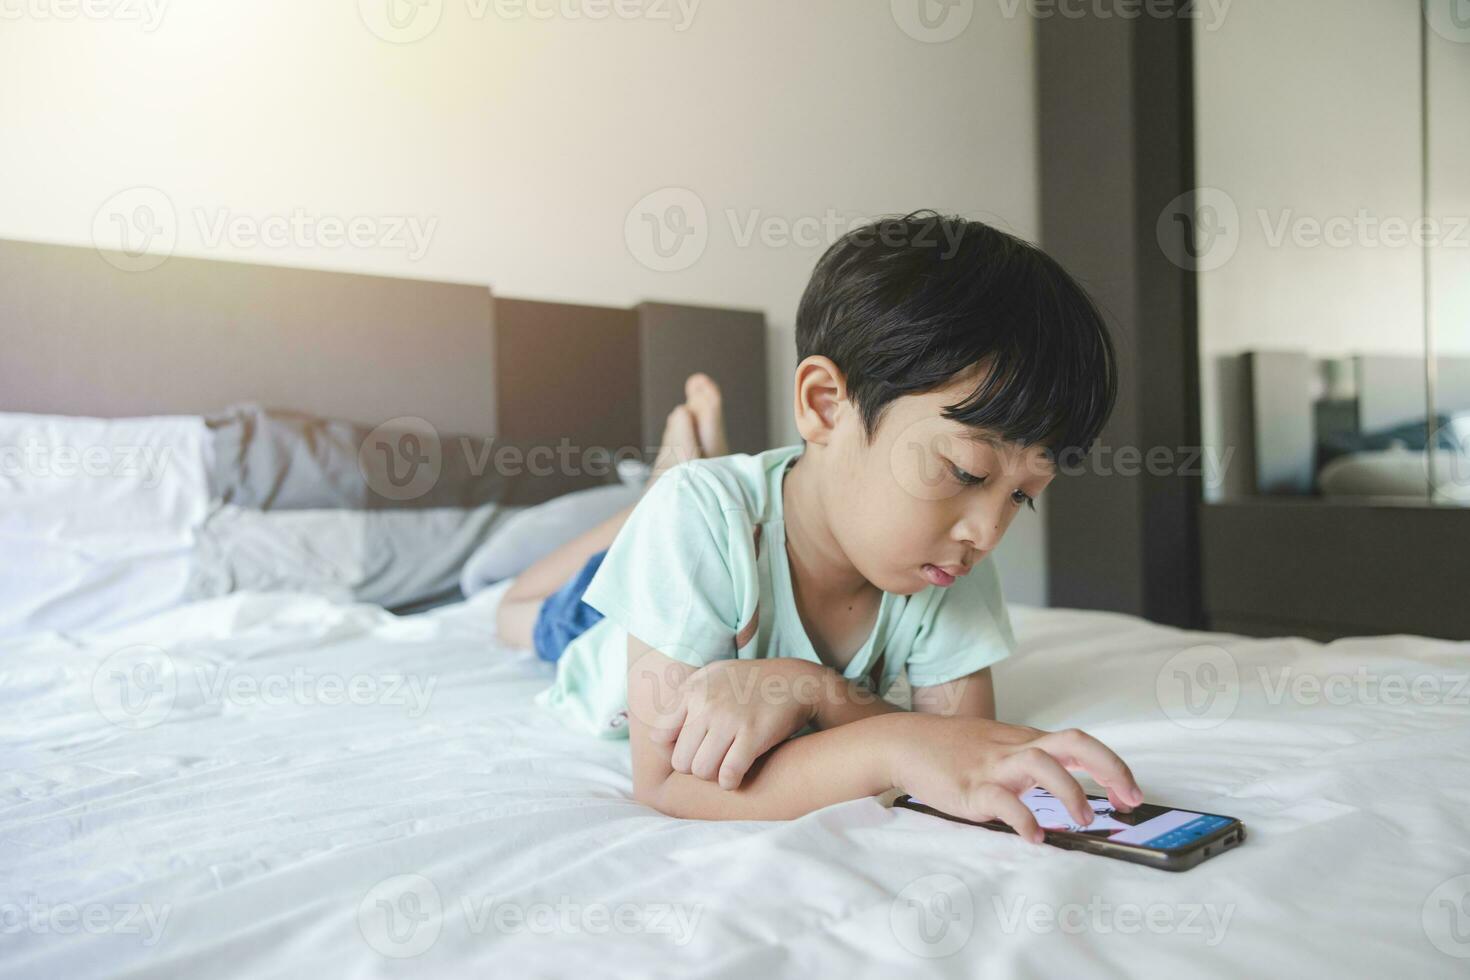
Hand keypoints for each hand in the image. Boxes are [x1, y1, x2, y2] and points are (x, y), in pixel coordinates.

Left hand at [651, 658, 825, 789]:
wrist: (794, 681)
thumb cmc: (747, 683)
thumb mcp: (711, 677)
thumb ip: (683, 700)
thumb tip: (657, 738)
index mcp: (692, 690)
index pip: (660, 737)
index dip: (674, 749)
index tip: (691, 749)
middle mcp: (707, 704)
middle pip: (680, 761)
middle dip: (694, 766)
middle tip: (710, 760)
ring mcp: (730, 719)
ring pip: (701, 771)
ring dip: (712, 776)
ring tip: (723, 766)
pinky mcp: (754, 735)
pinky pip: (728, 774)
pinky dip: (730, 782)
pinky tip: (736, 775)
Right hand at [885, 714, 1143, 843]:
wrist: (904, 743)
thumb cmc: (953, 749)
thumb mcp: (999, 747)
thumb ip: (1031, 760)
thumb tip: (1070, 781)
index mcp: (1026, 741)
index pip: (1079, 743)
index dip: (1112, 766)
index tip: (1132, 794)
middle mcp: (1015, 749)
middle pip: (1072, 743)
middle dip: (1108, 768)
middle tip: (1129, 800)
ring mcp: (993, 766)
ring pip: (1040, 764)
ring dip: (1069, 791)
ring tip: (1083, 820)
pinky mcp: (970, 788)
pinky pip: (1002, 800)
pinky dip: (1023, 818)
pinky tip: (1035, 837)